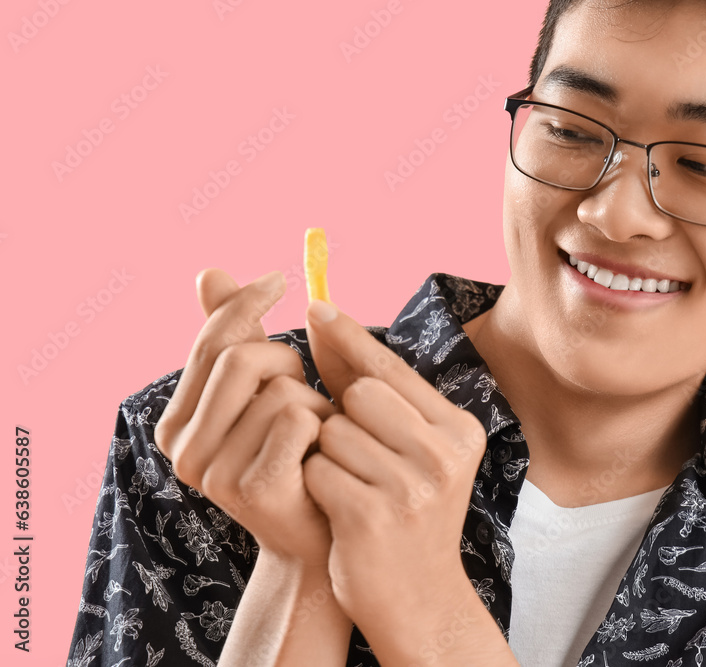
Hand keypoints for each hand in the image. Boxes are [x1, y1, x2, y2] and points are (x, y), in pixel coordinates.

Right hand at [154, 268, 338, 567]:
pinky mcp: (254, 488)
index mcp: (177, 421)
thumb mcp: (260, 393)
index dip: (245, 302)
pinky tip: (323, 451)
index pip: (210, 341)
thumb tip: (208, 271)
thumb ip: (232, 337)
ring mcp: (215, 472)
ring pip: (278, 387)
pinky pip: (297, 417)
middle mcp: (183, 448)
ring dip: (312, 399)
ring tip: (315, 433)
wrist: (319, 539)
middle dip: (286, 360)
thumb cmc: (296, 456)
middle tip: (305, 386)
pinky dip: (322, 423)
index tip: (279, 278)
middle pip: (240, 357)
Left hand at [301, 299, 487, 644]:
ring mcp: (413, 486)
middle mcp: (446, 453)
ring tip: (353, 487)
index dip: (351, 338)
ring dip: (327, 455)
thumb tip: (322, 321)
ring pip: (334, 430)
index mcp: (460, 429)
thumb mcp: (405, 449)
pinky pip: (318, 470)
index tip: (316, 308)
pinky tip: (339, 510)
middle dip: (343, 417)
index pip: (394, 368)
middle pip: (362, 393)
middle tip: (358, 457)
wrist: (416, 597)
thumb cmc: (404, 511)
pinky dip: (316, 484)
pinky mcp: (375, 516)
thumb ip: (367, 387)